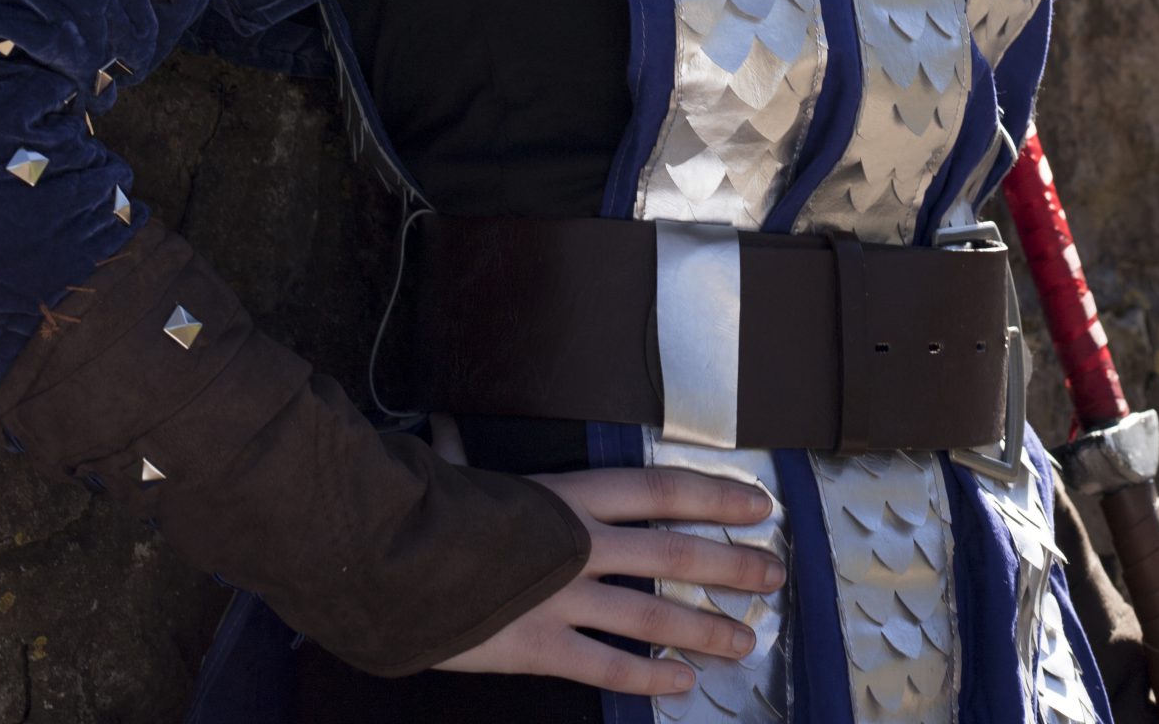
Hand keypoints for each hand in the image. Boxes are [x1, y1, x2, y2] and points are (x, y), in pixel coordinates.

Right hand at [433, 464, 785, 698]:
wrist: (385, 554)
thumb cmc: (433, 510)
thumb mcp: (492, 480)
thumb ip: (528, 491)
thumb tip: (524, 472)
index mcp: (570, 493)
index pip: (663, 490)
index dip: (715, 496)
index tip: (758, 503)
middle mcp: (579, 543)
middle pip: (674, 553)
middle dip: (730, 565)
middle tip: (773, 574)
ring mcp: (562, 597)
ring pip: (653, 616)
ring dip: (705, 629)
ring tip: (744, 640)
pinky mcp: (538, 647)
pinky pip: (607, 668)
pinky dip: (648, 678)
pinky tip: (679, 686)